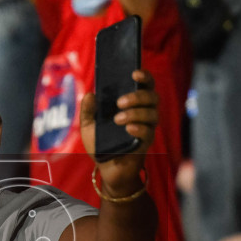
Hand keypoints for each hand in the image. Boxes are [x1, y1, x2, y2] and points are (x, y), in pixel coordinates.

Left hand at [80, 69, 157, 195]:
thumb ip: (87, 110)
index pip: (146, 85)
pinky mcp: (146, 143)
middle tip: (119, 102)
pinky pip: (149, 132)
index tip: (134, 73)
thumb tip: (90, 94)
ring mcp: (147, 127)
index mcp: (133, 103)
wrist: (106, 168)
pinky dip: (139, 128)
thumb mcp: (88, 126)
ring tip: (118, 119)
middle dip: (137, 96)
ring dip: (136, 113)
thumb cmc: (100, 144)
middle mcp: (144, 112)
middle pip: (152, 96)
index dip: (145, 76)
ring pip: (152, 113)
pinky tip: (128, 128)